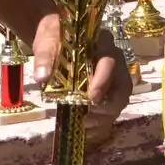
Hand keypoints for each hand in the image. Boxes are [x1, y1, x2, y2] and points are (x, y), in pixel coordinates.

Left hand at [30, 13, 132, 144]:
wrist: (58, 35)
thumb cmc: (55, 34)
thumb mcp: (47, 38)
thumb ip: (45, 55)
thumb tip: (42, 77)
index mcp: (102, 43)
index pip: (109, 62)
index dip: (104, 81)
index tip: (91, 98)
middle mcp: (114, 59)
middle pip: (123, 85)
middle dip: (109, 105)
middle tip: (89, 118)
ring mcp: (114, 76)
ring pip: (121, 99)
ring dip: (106, 116)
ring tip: (86, 124)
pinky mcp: (108, 89)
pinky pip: (112, 108)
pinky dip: (103, 122)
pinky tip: (88, 130)